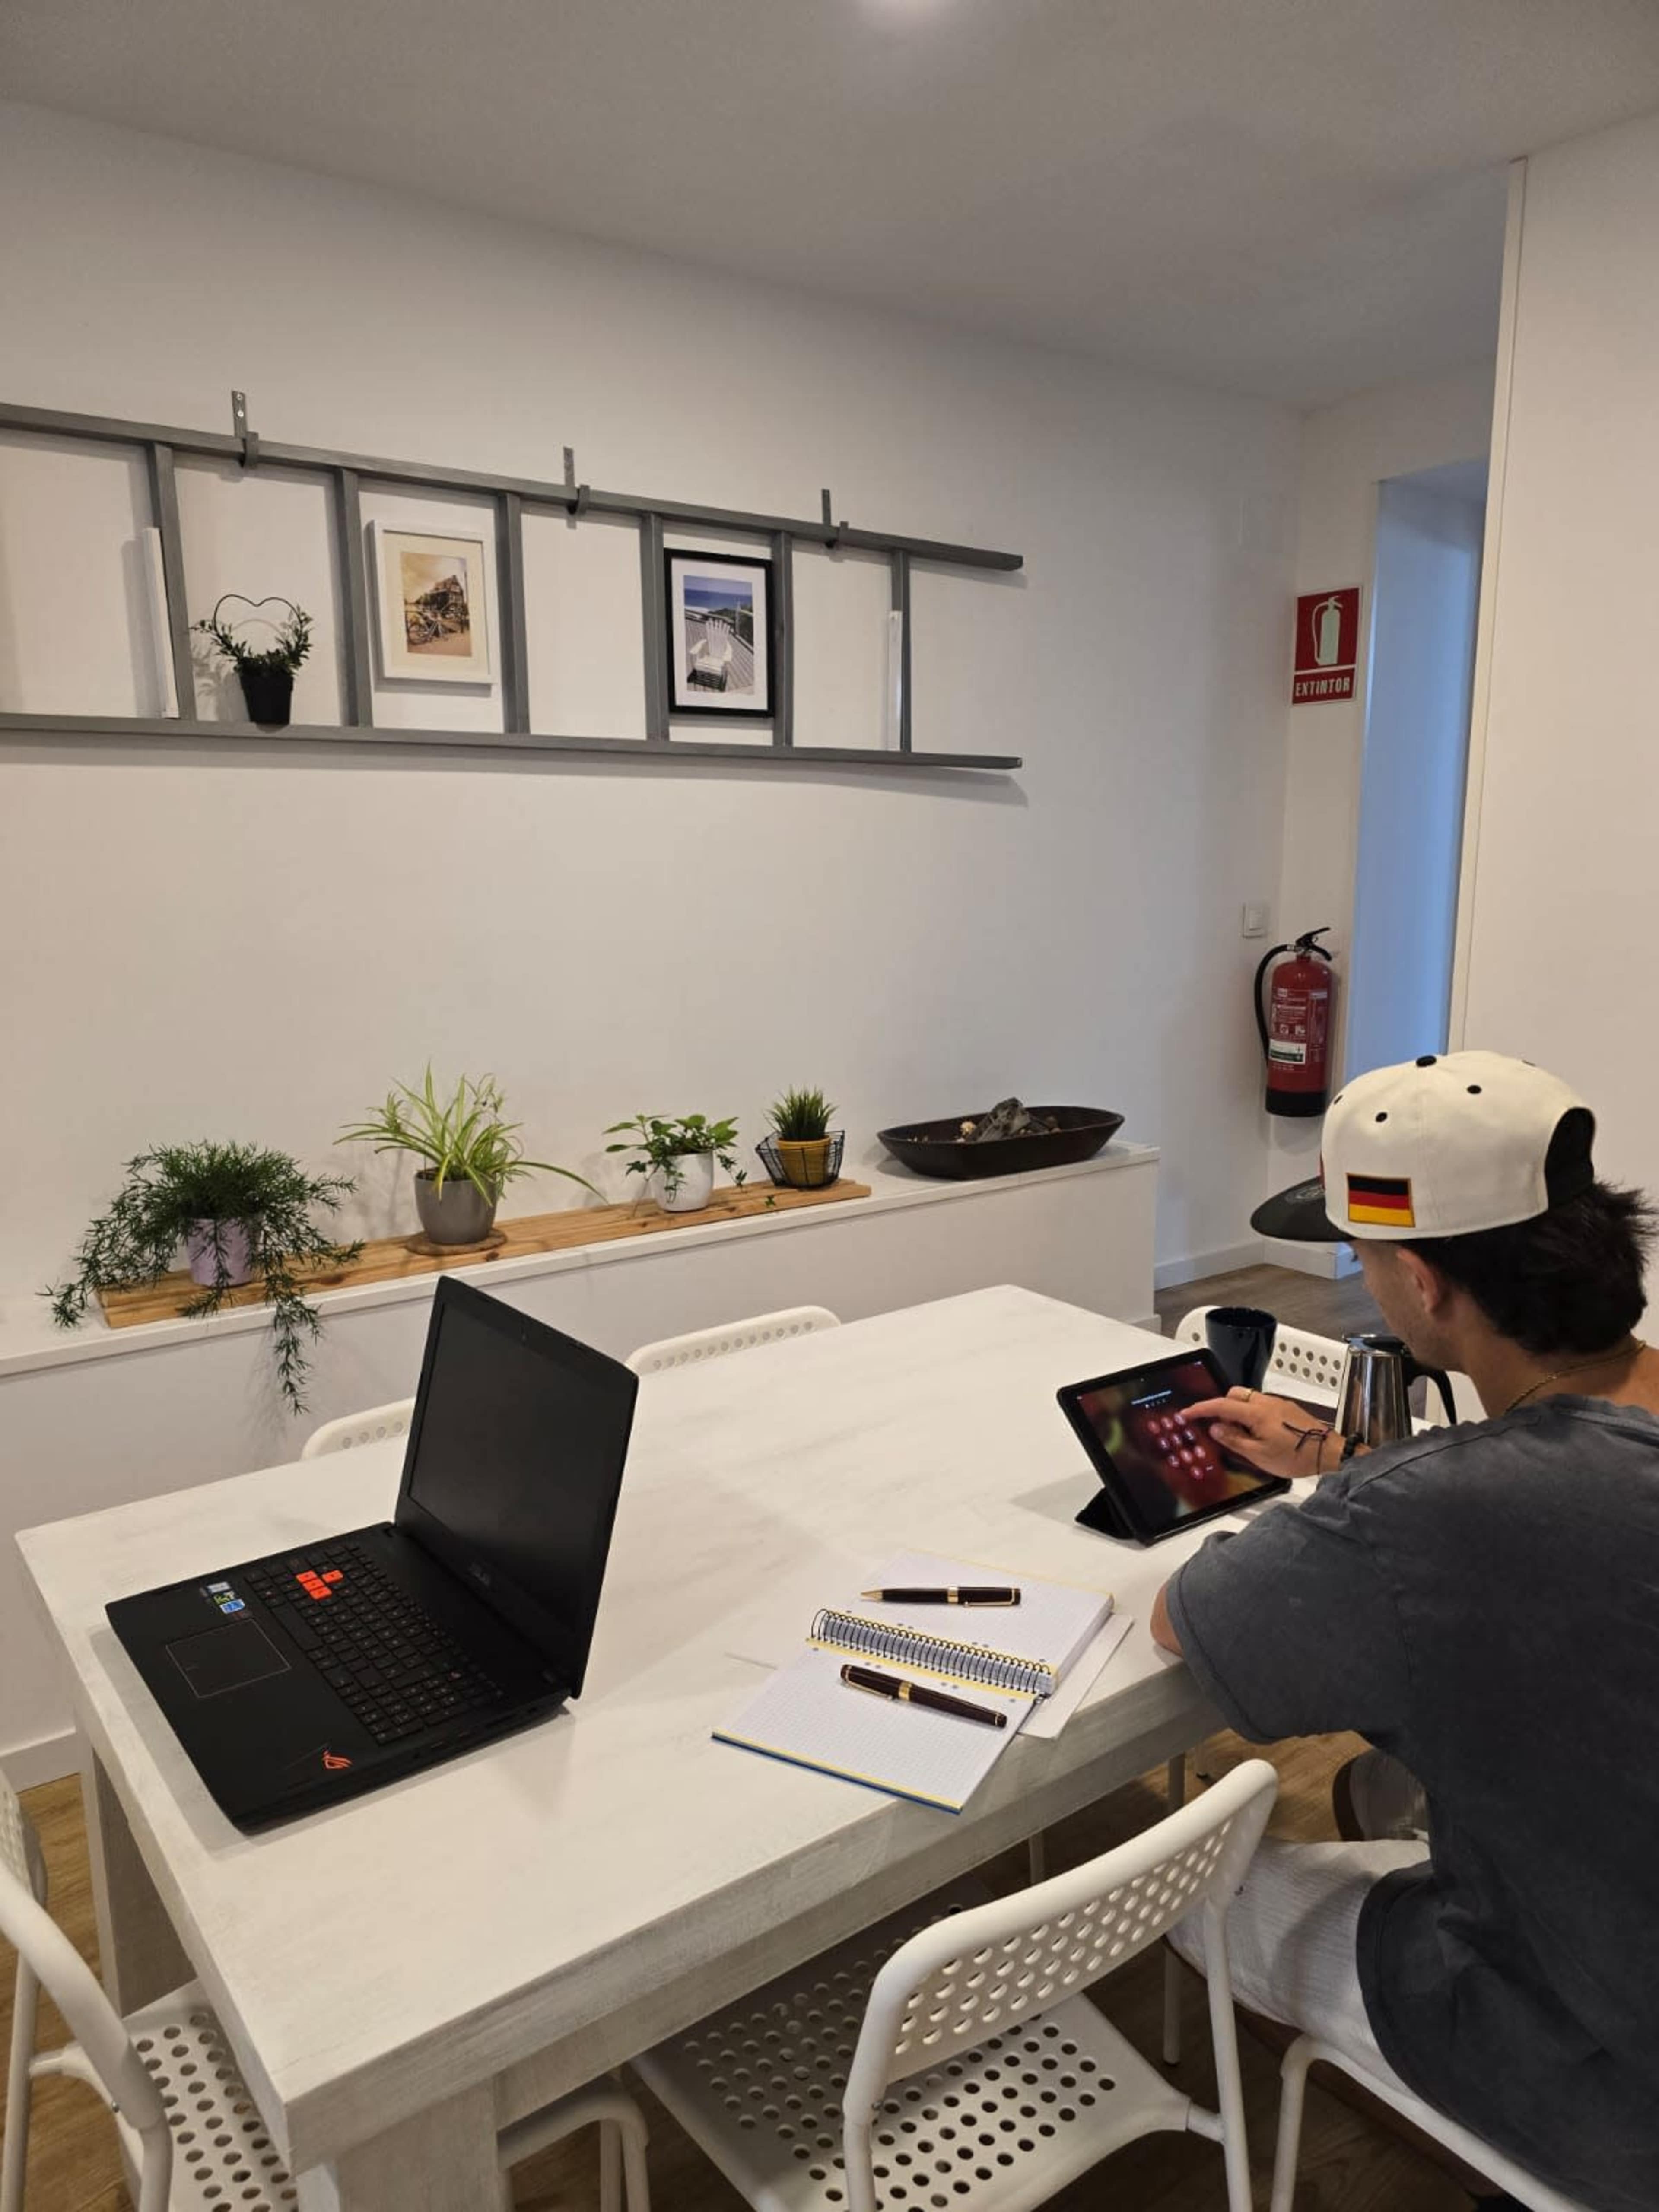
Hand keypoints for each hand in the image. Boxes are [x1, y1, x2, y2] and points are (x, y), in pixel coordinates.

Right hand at [1184, 1388, 1346, 1482]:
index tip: (1188, 1412)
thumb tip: (1216, 1428)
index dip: (1201, 1408)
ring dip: (1238, 1413)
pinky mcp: (1286, 1409)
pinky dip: (1252, 1415)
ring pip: (1248, 1399)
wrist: (1329, 1453)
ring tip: (1243, 1436)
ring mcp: (1278, 1404)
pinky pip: (1261, 1405)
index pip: (1221, 1404)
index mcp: (1257, 1412)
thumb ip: (1234, 1439)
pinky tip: (1258, 1434)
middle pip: (1234, 1394)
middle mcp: (1267, 1403)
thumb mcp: (1259, 1455)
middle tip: (1221, 1429)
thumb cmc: (1297, 1456)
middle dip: (1221, 1407)